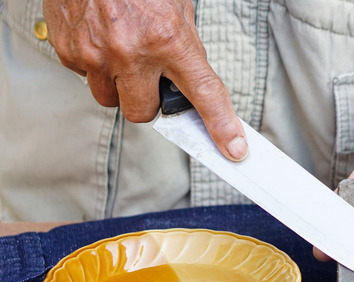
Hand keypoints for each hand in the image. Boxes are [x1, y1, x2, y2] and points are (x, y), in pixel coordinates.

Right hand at [42, 0, 246, 160]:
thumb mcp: (176, 7)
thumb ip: (183, 44)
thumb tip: (189, 74)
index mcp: (169, 39)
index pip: (204, 94)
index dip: (222, 126)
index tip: (234, 148)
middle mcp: (133, 52)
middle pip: (144, 112)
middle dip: (150, 102)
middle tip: (150, 79)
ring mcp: (97, 55)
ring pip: (111, 99)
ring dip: (120, 86)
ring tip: (122, 53)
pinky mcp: (70, 52)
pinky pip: (86, 77)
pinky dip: (95, 64)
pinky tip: (100, 39)